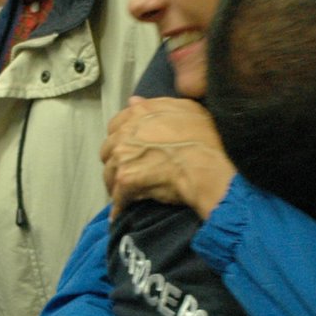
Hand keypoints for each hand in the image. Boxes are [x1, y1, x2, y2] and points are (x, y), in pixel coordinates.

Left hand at [101, 97, 236, 218]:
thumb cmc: (204, 139)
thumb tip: (133, 101)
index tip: (130, 151)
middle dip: (117, 162)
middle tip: (130, 173)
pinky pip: (117, 196)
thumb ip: (155, 105)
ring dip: (117, 185)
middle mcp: (126, 132)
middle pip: (108, 151)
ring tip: (127, 194)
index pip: (115, 126)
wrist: (207, 165)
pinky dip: (120, 206)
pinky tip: (122, 213)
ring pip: (110, 174)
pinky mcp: (126, 179)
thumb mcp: (186, 110)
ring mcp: (124, 156)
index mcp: (139, 113)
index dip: (122, 140)